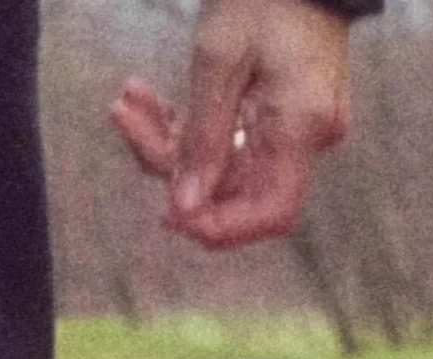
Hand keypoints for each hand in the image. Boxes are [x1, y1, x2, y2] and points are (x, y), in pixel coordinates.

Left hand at [112, 0, 352, 249]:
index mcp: (301, 128)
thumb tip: (183, 209)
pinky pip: (233, 140)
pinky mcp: (283, 114)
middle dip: (174, 164)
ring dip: (171, 139)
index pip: (270, 214)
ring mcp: (297, 128)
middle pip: (237, 188)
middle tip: (124, 116)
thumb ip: (202, 138)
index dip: (220, 227)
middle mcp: (308, 139)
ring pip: (227, 163)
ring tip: (130, 97)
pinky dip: (190, 125)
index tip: (170, 217)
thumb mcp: (219, 57)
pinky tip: (151, 99)